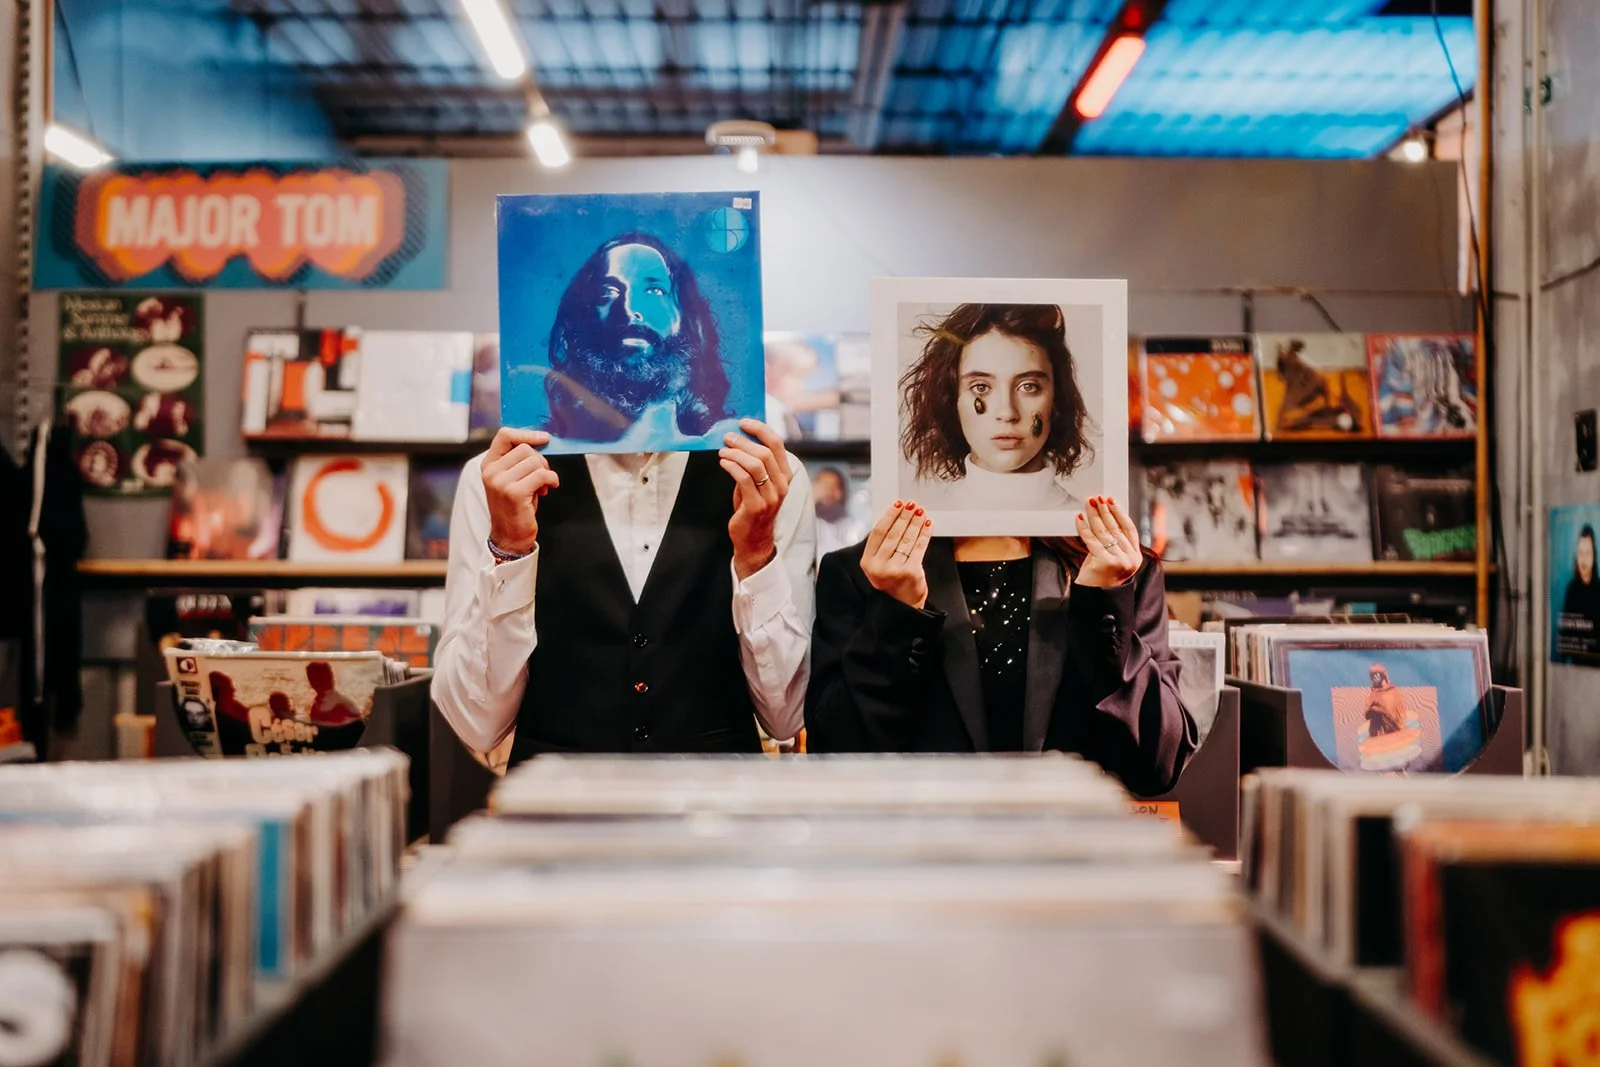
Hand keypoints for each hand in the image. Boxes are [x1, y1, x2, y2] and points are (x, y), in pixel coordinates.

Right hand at [482, 428, 559, 555]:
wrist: (510, 536)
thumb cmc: (515, 506)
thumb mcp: (512, 479)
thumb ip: (518, 460)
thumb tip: (541, 440)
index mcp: (489, 464)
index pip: (504, 435)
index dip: (526, 433)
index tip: (543, 438)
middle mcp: (491, 471)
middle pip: (525, 448)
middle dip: (541, 460)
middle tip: (542, 476)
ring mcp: (501, 482)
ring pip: (535, 461)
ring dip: (546, 472)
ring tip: (541, 487)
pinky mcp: (514, 493)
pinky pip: (542, 475)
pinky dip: (551, 480)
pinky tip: (548, 489)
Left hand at [720, 418, 791, 579]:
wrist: (753, 539)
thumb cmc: (752, 508)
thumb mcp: (758, 483)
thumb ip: (754, 464)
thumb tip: (738, 439)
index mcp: (785, 476)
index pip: (777, 444)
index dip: (761, 429)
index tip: (744, 423)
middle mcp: (782, 485)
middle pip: (765, 453)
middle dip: (744, 441)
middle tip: (727, 437)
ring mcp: (771, 496)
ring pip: (755, 465)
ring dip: (736, 453)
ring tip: (723, 451)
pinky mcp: (756, 506)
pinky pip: (744, 479)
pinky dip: (732, 467)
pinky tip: (723, 463)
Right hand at [860, 500, 933, 608]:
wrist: (902, 606)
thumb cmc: (891, 584)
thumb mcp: (878, 566)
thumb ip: (882, 547)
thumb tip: (895, 519)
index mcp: (868, 562)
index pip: (878, 532)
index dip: (889, 516)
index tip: (897, 505)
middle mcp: (879, 566)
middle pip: (893, 533)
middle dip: (904, 516)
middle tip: (911, 505)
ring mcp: (895, 569)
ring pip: (906, 539)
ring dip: (915, 523)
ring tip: (920, 512)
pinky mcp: (911, 572)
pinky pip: (919, 548)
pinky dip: (924, 535)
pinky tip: (927, 526)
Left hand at [1075, 495, 1141, 587]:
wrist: (1093, 598)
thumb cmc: (1100, 576)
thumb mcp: (1112, 557)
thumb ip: (1113, 541)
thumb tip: (1104, 515)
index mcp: (1135, 557)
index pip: (1129, 529)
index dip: (1120, 513)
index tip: (1111, 501)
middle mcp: (1130, 559)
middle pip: (1116, 528)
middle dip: (1105, 510)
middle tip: (1097, 498)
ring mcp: (1118, 561)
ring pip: (1104, 532)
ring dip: (1094, 515)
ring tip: (1088, 503)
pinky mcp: (1104, 563)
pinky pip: (1092, 540)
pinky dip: (1084, 528)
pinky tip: (1080, 519)